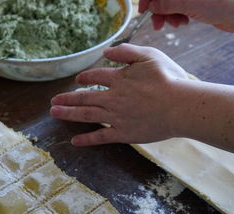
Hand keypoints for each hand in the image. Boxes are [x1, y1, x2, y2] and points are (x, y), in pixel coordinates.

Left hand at [50, 43, 188, 145]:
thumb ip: (127, 52)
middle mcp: (113, 98)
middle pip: (85, 97)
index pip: (96, 77)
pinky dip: (87, 139)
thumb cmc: (169, 79)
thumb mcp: (150, 56)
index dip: (85, 78)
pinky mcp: (123, 133)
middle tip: (54, 101)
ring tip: (54, 113)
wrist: (179, 106)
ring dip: (69, 114)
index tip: (78, 80)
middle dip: (68, 98)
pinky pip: (101, 137)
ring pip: (87, 115)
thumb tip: (106, 52)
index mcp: (119, 79)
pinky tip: (74, 141)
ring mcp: (116, 117)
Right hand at [139, 0, 233, 34]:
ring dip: (168, 15)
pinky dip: (177, 16)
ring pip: (170, 4)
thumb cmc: (220, 2)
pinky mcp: (197, 3)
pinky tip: (183, 22)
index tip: (143, 11)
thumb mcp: (186, 3)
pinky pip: (179, 9)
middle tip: (158, 25)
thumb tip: (151, 5)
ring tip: (175, 24)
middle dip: (159, 9)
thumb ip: (166, 3)